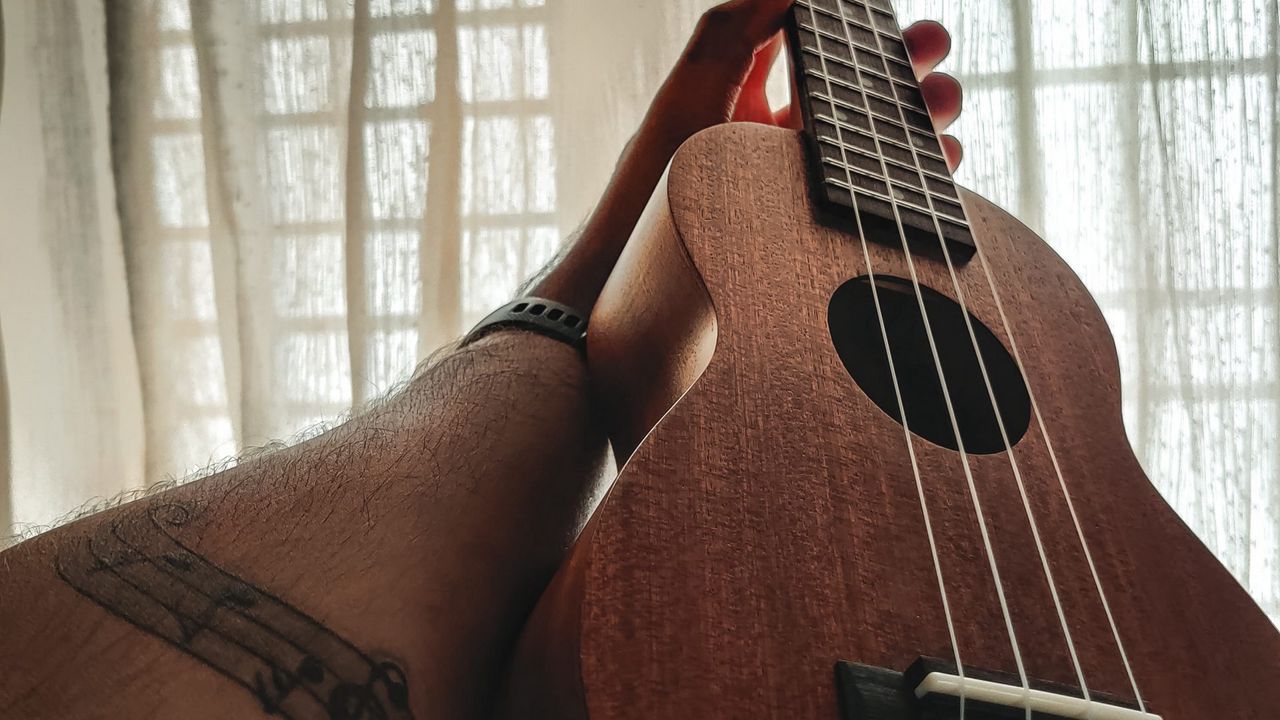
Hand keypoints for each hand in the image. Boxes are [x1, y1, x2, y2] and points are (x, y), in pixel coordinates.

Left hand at [531, 0, 963, 310]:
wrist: (634, 287)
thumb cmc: (650, 189)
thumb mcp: (688, 95)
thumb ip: (734, 30)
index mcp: (748, 93)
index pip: (810, 40)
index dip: (852, 22)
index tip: (883, 12)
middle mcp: (780, 136)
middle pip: (860, 86)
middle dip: (904, 61)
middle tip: (930, 46)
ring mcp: (804, 185)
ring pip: (883, 139)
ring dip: (925, 113)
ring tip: (944, 102)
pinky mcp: (821, 231)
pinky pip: (885, 198)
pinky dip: (924, 176)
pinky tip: (942, 161)